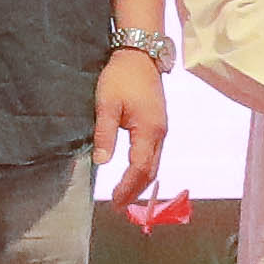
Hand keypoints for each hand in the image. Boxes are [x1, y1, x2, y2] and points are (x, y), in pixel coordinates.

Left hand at [93, 48, 169, 208]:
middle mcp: (160, 134)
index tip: (114, 203)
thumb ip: (105, 134)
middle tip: (119, 207)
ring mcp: (162, 129)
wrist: (140, 56)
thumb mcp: (106, 104)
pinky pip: (154, 154)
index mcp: (148, 131)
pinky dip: (144, 169)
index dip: (127, 188)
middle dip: (135, 191)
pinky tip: (133, 174)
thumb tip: (101, 162)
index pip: (138, 169)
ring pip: (154, 164)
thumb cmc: (121, 77)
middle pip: (150, 171)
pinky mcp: (159, 124)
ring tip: (124, 196)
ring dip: (141, 182)